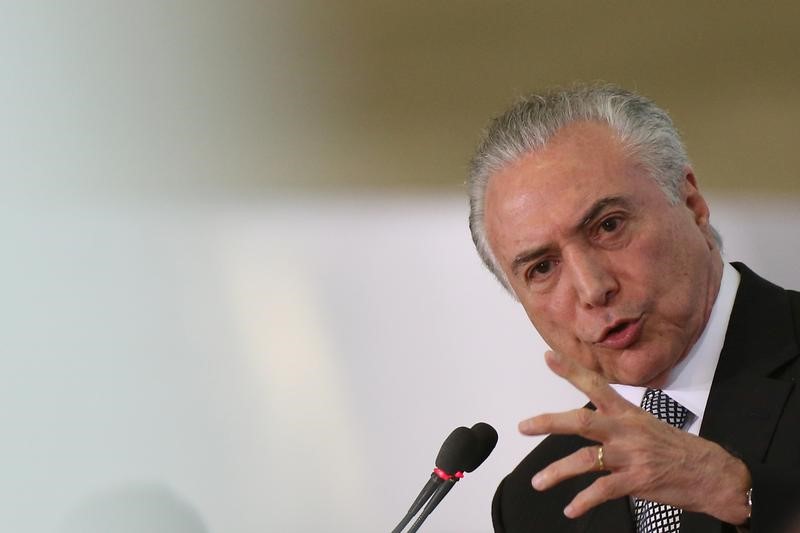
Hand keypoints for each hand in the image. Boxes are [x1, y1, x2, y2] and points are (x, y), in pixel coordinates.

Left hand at [519, 350, 750, 523]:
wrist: (713, 473)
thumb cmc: (678, 449)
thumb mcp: (647, 425)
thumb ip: (618, 423)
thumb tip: (592, 425)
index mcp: (628, 413)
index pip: (596, 385)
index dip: (571, 371)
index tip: (548, 358)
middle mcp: (626, 430)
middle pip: (581, 422)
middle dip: (549, 423)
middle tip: (523, 426)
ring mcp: (631, 456)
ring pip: (586, 460)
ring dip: (558, 472)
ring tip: (538, 482)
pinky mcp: (637, 481)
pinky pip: (603, 491)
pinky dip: (584, 501)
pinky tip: (570, 508)